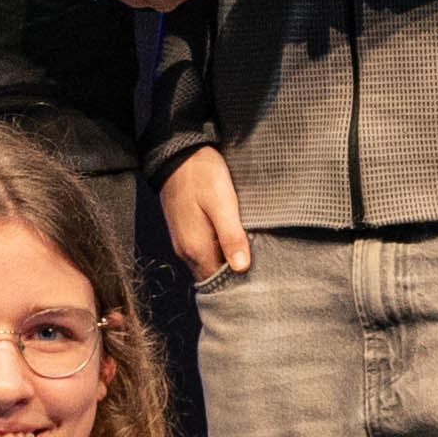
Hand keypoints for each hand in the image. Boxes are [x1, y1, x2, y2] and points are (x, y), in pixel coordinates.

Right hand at [161, 149, 251, 284]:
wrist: (178, 153)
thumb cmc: (201, 174)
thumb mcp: (222, 202)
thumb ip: (231, 235)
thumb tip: (240, 267)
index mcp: (195, 248)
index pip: (217, 282)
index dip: (238, 283)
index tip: (259, 278)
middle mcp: (186, 250)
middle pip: (213, 276)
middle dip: (234, 275)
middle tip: (260, 267)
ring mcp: (184, 241)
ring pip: (208, 264)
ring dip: (227, 262)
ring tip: (251, 253)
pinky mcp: (185, 231)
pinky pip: (204, 251)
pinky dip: (219, 251)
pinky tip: (235, 240)